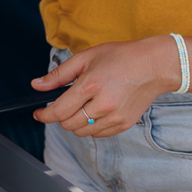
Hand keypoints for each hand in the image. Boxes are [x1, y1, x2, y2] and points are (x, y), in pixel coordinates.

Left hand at [30, 36, 179, 136]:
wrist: (154, 65)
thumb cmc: (120, 57)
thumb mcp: (86, 57)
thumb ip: (59, 74)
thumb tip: (37, 85)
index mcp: (90, 85)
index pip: (59, 110)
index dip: (44, 115)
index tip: (38, 114)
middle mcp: (102, 105)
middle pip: (68, 124)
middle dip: (61, 116)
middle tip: (64, 104)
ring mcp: (115, 117)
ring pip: (82, 132)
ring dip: (76, 122)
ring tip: (82, 105)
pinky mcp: (124, 124)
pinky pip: (98, 134)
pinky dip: (91, 126)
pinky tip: (95, 110)